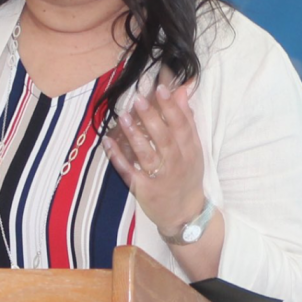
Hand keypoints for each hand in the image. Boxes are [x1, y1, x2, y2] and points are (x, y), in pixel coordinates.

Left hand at [103, 67, 206, 234]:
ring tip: (124, 117)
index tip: (162, 88)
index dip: (172, 107)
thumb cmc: (186, 176)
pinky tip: (108, 142)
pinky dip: (119, 158)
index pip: (182, 126)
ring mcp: (159, 177)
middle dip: (152, 118)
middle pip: (165, 139)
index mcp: (190, 151)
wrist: (184, 214)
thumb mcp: (193, 150)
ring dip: (135, 136)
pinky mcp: (144, 189)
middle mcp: (176, 163)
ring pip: (147, 155)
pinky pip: (130, 172)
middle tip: (139, 100)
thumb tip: (182, 92)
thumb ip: (186, 121)